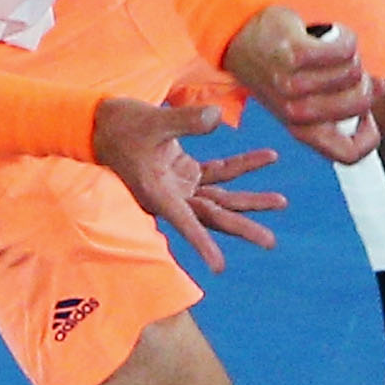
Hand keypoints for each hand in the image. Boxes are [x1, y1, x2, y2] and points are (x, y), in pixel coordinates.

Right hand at [91, 98, 287, 273]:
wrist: (103, 123)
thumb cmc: (121, 125)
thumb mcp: (153, 121)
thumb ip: (185, 122)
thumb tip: (216, 118)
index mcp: (158, 192)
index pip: (185, 221)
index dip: (201, 243)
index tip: (219, 266)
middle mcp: (172, 196)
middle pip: (212, 216)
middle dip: (242, 226)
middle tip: (269, 242)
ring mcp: (181, 185)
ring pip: (221, 198)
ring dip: (250, 199)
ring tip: (281, 203)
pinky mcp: (186, 172)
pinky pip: (220, 172)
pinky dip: (243, 165)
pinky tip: (268, 157)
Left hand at [223, 8, 379, 161]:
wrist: (242, 39)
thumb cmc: (283, 67)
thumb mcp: (310, 94)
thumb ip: (343, 98)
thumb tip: (379, 89)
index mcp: (302, 130)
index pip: (348, 155)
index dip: (370, 136)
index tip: (366, 114)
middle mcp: (295, 113)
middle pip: (358, 104)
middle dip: (365, 83)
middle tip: (352, 71)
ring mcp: (292, 85)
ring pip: (352, 72)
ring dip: (351, 57)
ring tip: (334, 51)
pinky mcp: (293, 55)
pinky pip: (343, 50)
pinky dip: (346, 38)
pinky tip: (335, 34)